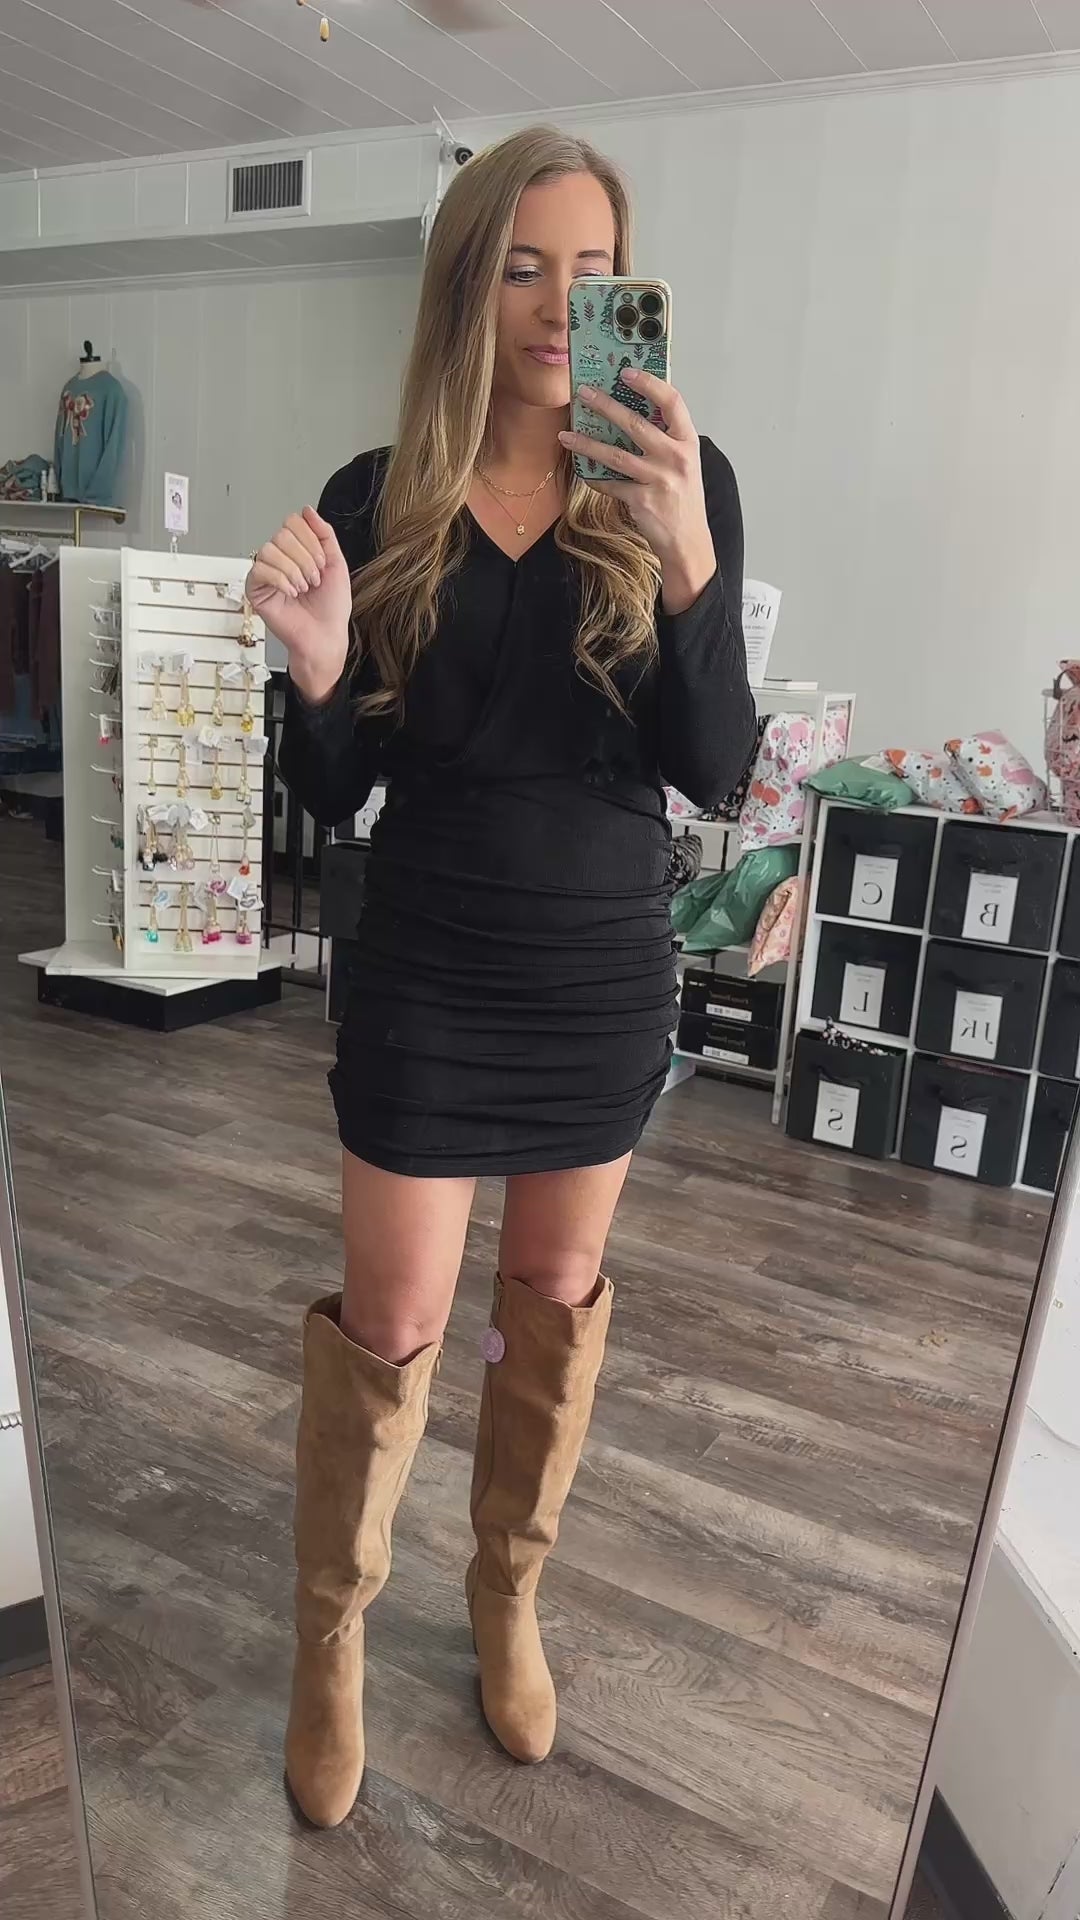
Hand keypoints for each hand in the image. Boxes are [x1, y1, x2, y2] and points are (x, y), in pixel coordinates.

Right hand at [245, 507, 352, 704]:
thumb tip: (308, 511)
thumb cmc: (331, 608)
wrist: (325, 636)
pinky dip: (280, 580)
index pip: (293, 522)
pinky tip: (290, 593)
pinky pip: (260, 569)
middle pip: (282, 534)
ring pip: (270, 549)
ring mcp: (266, 572)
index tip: (321, 564)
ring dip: (294, 570)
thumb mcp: (336, 563)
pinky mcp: (255, 589)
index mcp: (297, 550)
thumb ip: (324, 534)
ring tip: (302, 588)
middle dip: (304, 558)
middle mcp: (280, 558)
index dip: (310, 540)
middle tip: (313, 580)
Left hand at [558, 371, 715, 612]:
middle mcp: (675, 458)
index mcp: (687, 442)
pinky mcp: (641, 500)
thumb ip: (666, 439)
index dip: (650, 384)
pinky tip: (581, 470)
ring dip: (587, 444)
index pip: (672, 402)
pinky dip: (594, 477)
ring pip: (615, 455)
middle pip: (636, 424)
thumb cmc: (683, 498)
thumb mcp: (685, 463)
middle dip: (605, 406)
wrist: (688, 541)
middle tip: (584, 393)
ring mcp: (658, 479)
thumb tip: (632, 412)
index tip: (627, 373)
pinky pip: (610, 484)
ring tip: (566, 434)